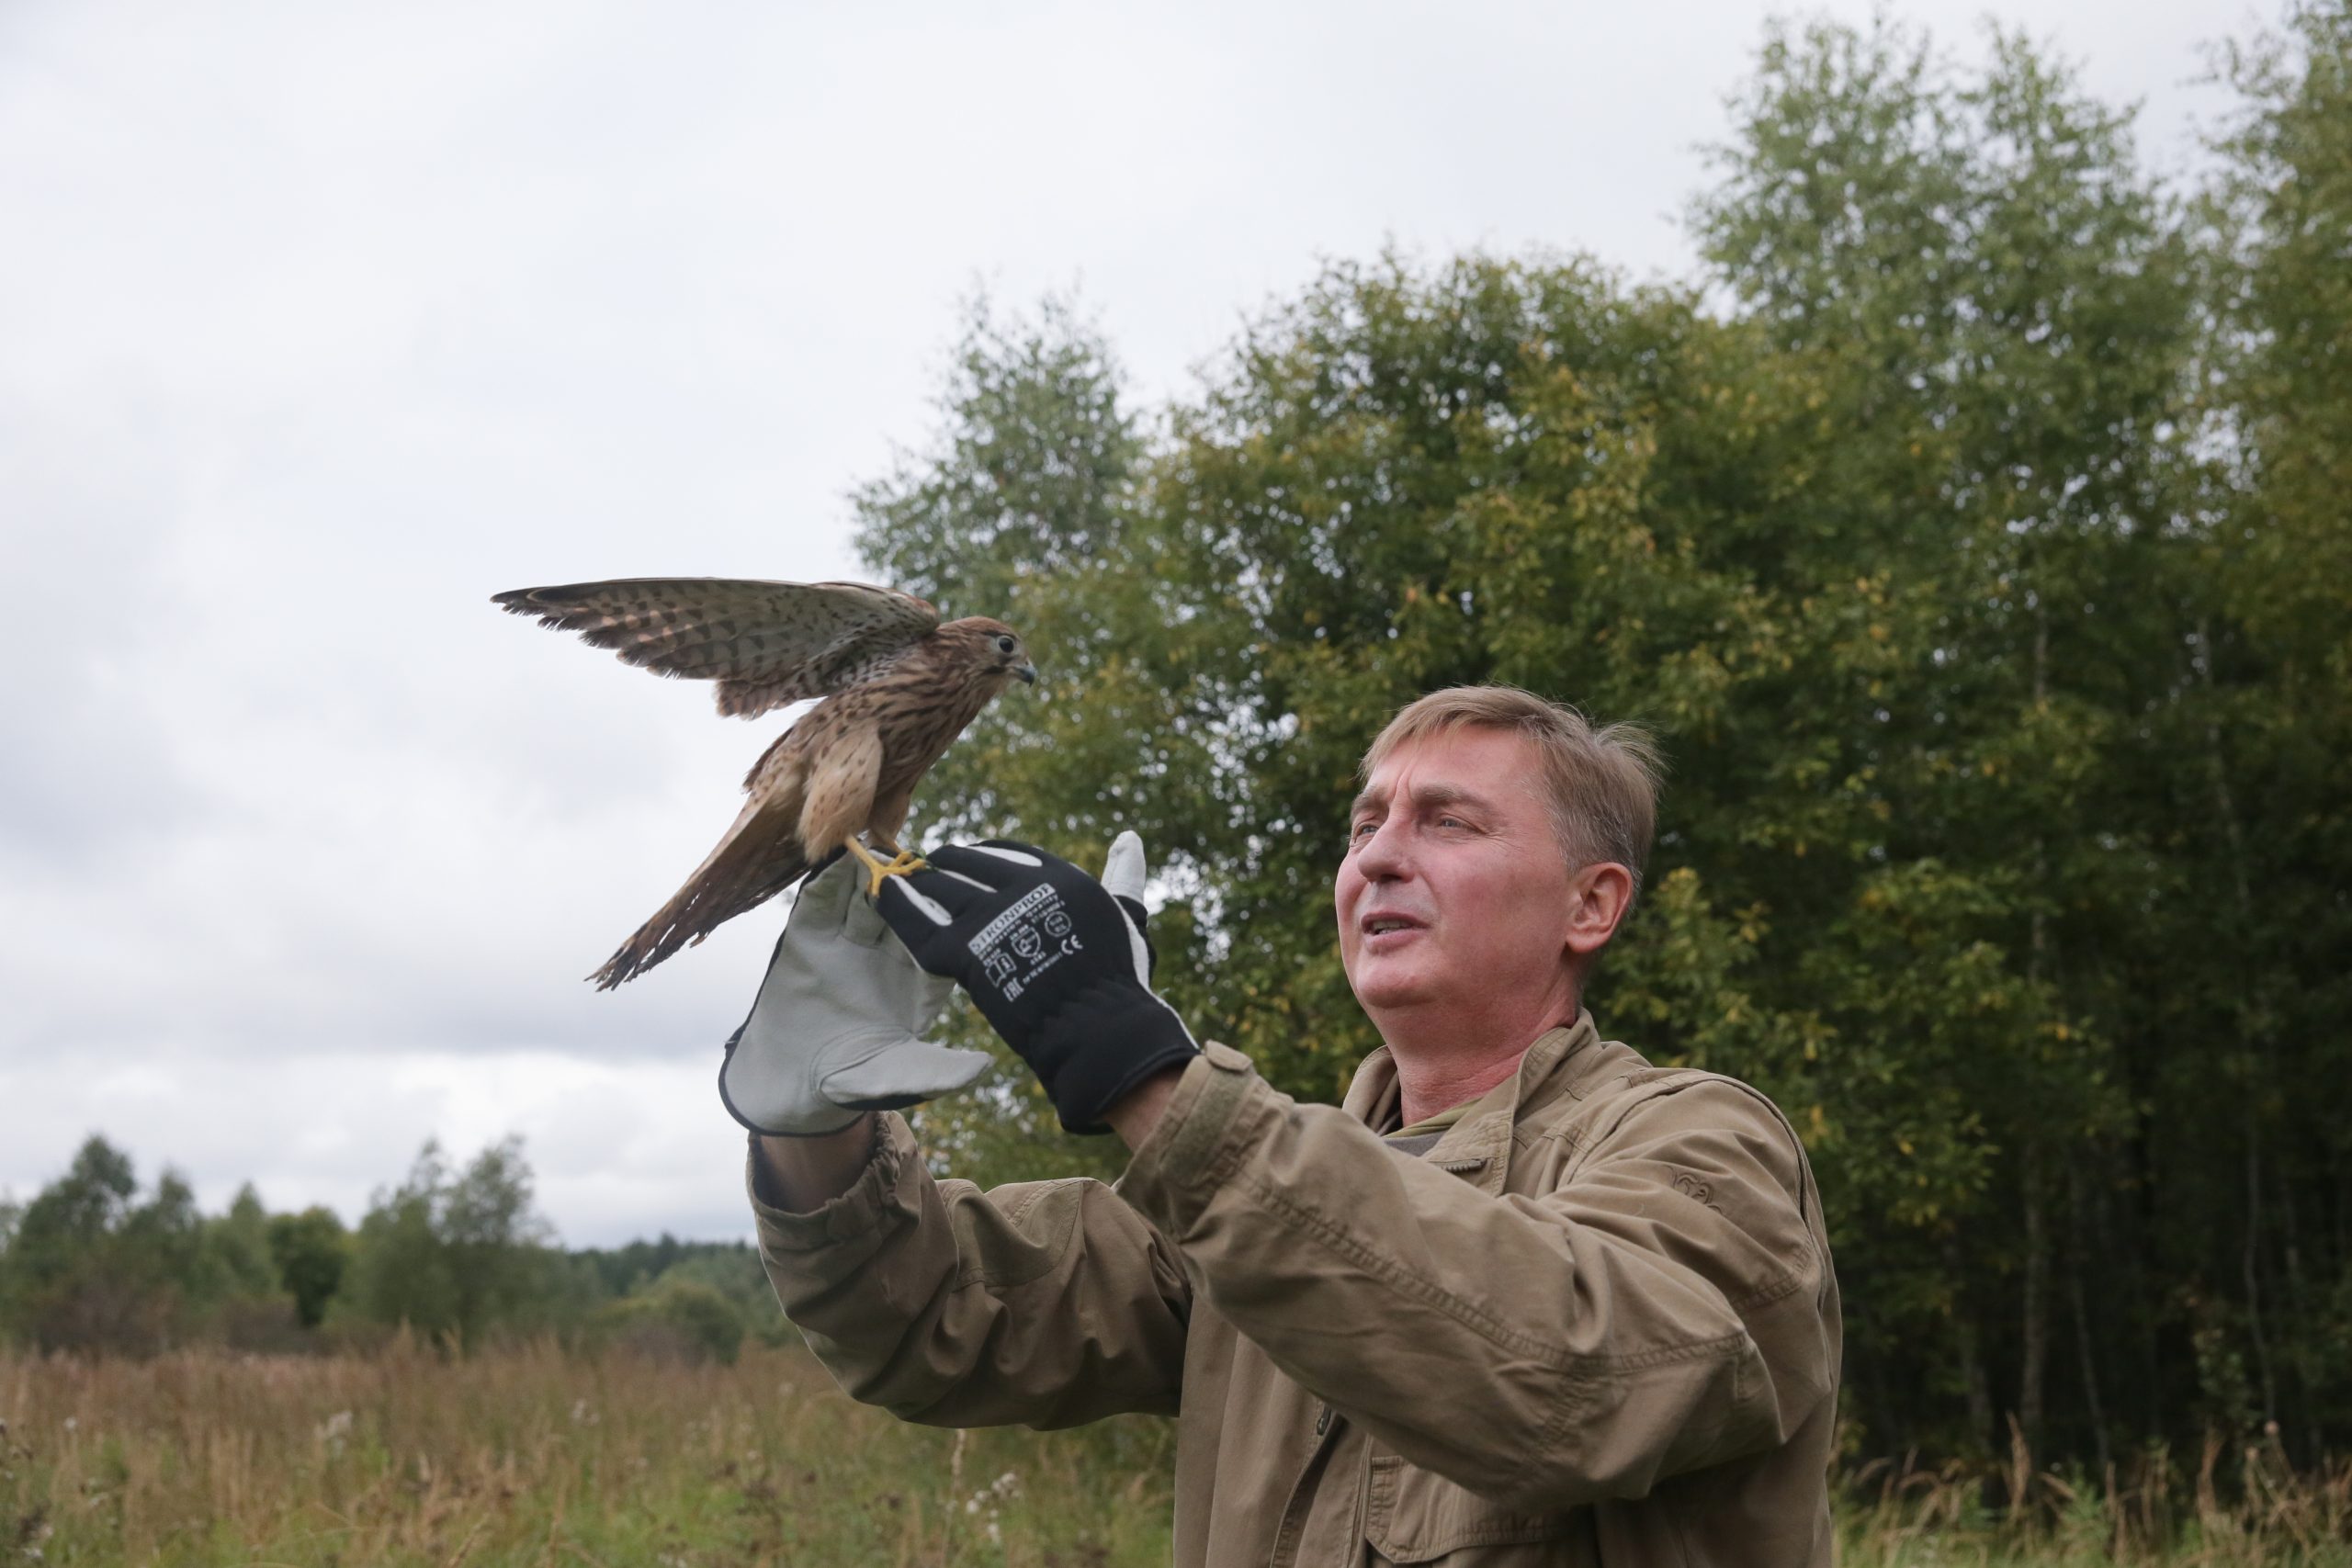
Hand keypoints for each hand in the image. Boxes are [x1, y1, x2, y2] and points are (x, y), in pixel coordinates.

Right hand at [719, 851, 993, 1136]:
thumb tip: (983, 1069)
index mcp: (920, 980)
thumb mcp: (895, 1077)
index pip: (940, 938)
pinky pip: (822, 900)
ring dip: (871, 871)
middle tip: (916, 859)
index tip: (956, 895)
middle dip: (911, 882)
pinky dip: (829, 878)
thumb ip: (934, 1071)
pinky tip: (837, 859)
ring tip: (876, 850)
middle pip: (907, 907)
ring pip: (866, 894)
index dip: (947, 916)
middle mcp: (890, 952)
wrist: (789, 1082)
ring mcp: (850, 939)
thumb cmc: (850, 1082)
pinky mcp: (810, 934)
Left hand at [875, 832, 1199, 1133]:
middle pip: (968, 864)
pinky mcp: (966, 951)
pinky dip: (897, 905)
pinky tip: (881, 894)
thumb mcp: (1123, 916)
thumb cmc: (1115, 982)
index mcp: (1059, 875)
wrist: (1096, 1031)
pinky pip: (920, 923)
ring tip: (904, 883)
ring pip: (941, 887)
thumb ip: (1122, 874)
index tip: (965, 866)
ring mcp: (993, 918)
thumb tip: (1127, 837)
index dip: (979, 858)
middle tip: (927, 873)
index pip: (1005, 852)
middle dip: (944, 867)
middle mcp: (1024, 887)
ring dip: (919, 882)